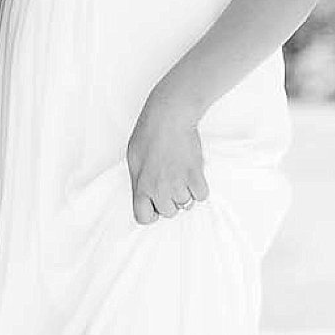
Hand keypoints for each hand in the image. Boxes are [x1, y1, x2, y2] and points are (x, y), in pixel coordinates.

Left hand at [125, 83, 209, 226]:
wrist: (169, 117)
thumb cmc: (149, 133)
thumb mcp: (133, 160)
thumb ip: (139, 181)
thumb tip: (145, 195)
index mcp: (141, 186)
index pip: (144, 217)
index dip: (151, 212)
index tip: (155, 205)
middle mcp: (159, 189)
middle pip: (169, 212)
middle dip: (170, 200)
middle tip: (170, 181)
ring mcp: (178, 183)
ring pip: (186, 204)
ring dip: (186, 193)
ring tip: (180, 173)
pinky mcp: (195, 175)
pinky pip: (202, 195)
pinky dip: (199, 188)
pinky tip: (192, 174)